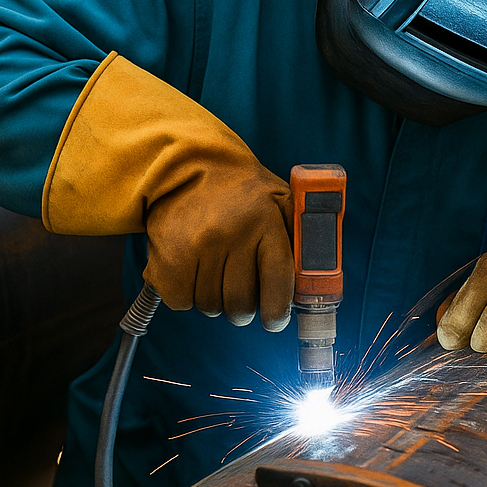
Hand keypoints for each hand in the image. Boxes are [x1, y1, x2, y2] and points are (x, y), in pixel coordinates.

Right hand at [144, 165, 293, 329]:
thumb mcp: (280, 201)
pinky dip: (186, 295)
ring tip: (214, 273)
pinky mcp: (167, 257)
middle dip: (243, 309)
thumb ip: (301, 236)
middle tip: (241, 295)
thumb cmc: (241, 192)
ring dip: (214, 299)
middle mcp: (231, 233)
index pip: (278, 281)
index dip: (277, 311)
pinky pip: (181, 301)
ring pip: (210, 305)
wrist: (185, 166)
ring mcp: (197, 246)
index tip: (273, 320)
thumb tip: (319, 279)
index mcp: (264, 220)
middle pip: (240, 303)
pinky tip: (192, 272)